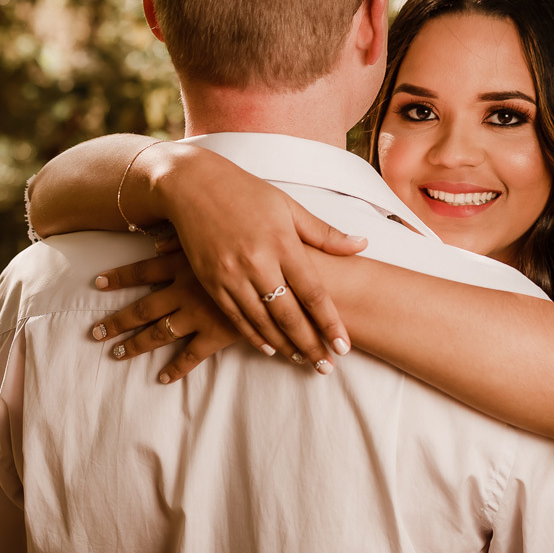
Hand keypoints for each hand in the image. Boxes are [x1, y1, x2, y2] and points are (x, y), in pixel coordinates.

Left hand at [92, 253, 332, 380]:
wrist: (300, 275)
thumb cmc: (273, 245)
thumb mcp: (223, 234)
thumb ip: (206, 230)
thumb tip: (177, 233)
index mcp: (190, 261)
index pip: (145, 270)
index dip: (121, 276)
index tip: (97, 282)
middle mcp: (187, 288)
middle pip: (143, 307)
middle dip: (117, 320)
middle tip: (93, 331)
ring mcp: (200, 312)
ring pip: (159, 333)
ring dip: (135, 344)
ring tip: (115, 353)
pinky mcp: (218, 334)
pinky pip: (190, 354)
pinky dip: (175, 368)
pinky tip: (161, 378)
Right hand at [151, 146, 367, 370]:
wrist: (192, 186)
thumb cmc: (246, 192)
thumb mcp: (288, 206)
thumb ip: (324, 233)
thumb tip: (362, 244)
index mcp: (282, 243)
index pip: (313, 293)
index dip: (329, 323)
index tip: (343, 346)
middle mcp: (257, 262)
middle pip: (289, 315)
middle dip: (310, 344)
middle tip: (326, 366)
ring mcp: (231, 274)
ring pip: (262, 322)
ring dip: (284, 346)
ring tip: (303, 360)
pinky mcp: (210, 281)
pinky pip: (236, 317)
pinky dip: (254, 336)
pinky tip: (269, 348)